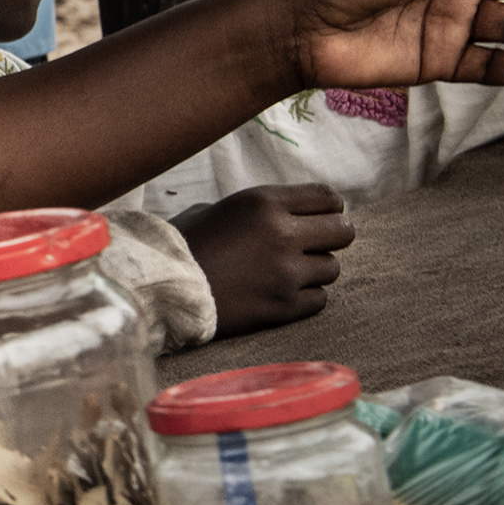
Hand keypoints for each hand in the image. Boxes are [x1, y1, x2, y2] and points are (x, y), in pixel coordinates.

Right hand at [173, 183, 351, 333]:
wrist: (160, 289)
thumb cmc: (180, 247)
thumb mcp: (214, 210)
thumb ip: (254, 211)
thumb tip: (282, 212)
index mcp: (263, 203)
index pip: (328, 198)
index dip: (329, 208)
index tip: (321, 217)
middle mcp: (281, 234)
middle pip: (343, 231)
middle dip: (331, 237)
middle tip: (313, 245)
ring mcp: (286, 273)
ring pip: (332, 268)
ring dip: (314, 270)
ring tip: (287, 273)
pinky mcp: (284, 306)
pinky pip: (319, 299)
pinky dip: (304, 297)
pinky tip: (280, 294)